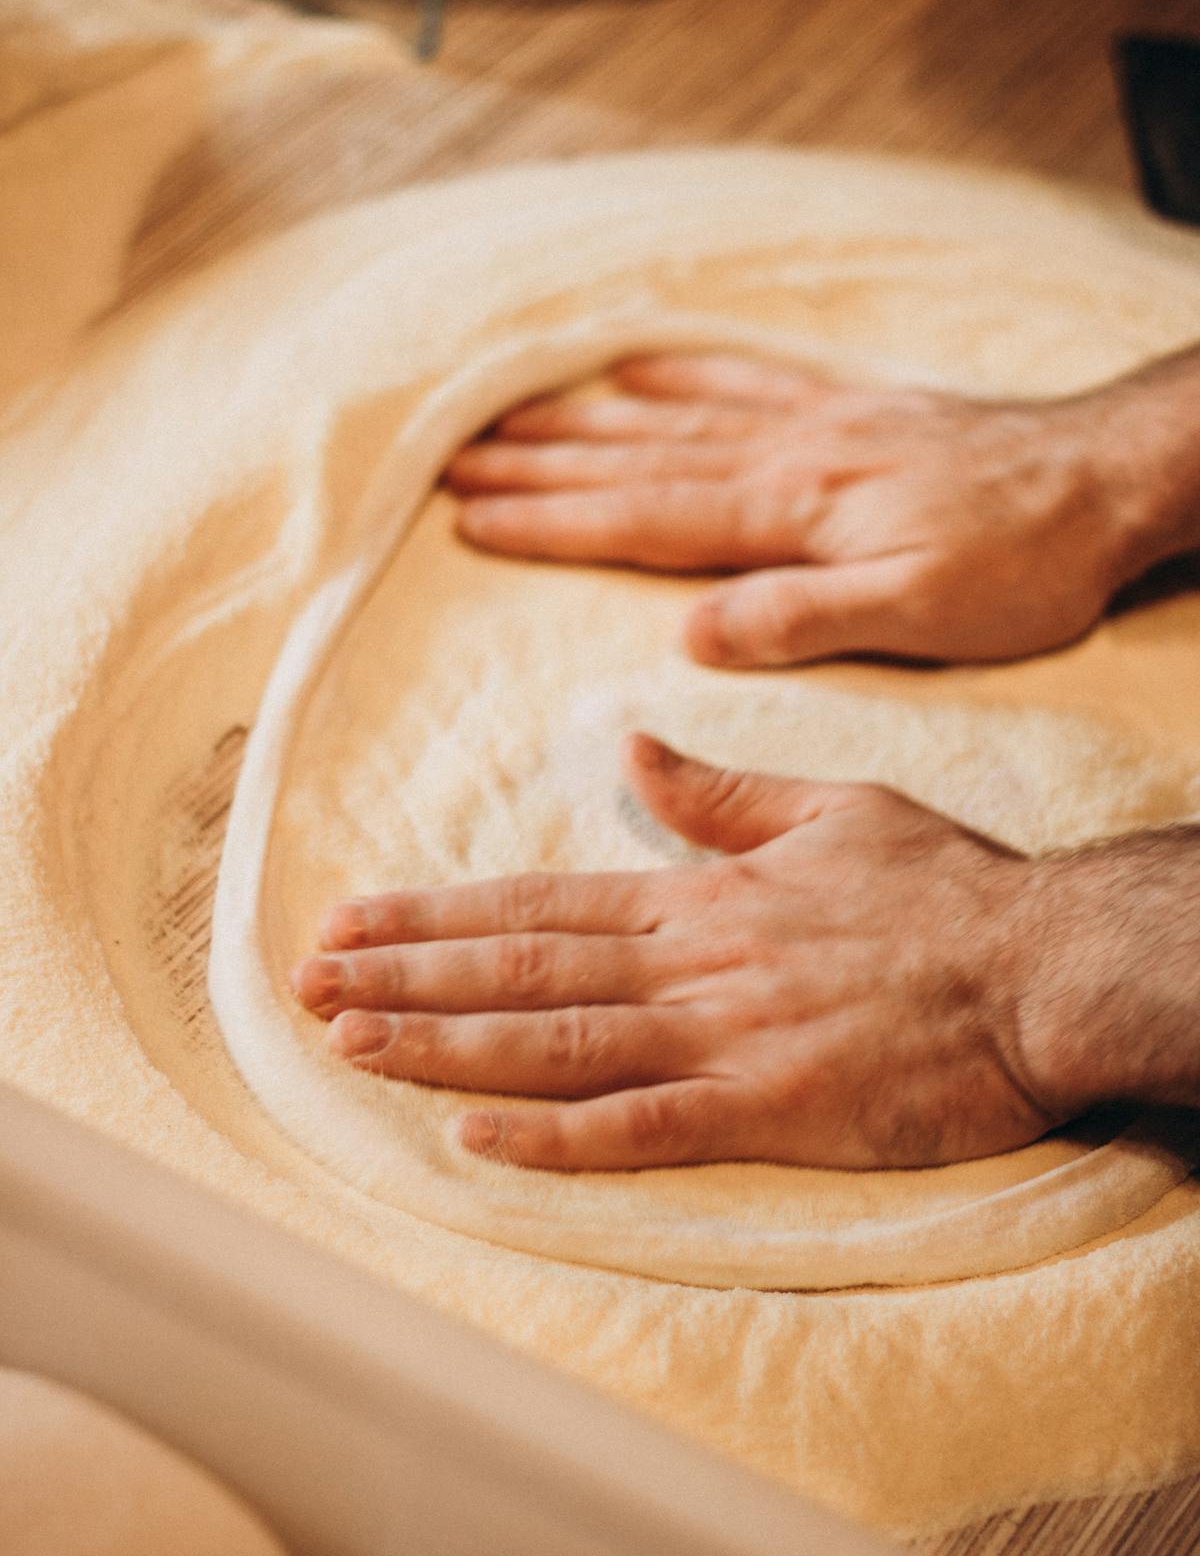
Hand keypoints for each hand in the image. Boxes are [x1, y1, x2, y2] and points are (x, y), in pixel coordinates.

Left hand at [293, 735, 1059, 1171]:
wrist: (1044, 967)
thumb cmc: (946, 891)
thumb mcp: (832, 807)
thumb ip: (723, 793)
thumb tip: (635, 753)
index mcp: (701, 893)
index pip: (540, 902)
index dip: (437, 912)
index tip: (353, 914)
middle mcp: (691, 961)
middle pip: (522, 969)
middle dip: (405, 975)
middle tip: (304, 980)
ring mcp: (725, 1037)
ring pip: (556, 1043)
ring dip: (443, 1045)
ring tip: (346, 1043)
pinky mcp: (770, 1109)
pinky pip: (643, 1128)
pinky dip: (553, 1135)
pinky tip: (471, 1138)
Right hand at [443, 349, 1182, 666]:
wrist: (1102, 476)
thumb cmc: (1018, 563)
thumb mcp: (919, 615)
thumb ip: (800, 620)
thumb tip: (691, 637)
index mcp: (787, 510)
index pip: (644, 518)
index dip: (552, 522)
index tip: (472, 518)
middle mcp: (783, 453)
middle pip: (636, 458)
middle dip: (540, 464)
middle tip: (455, 461)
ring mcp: (812, 422)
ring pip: (673, 415)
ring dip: (586, 419)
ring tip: (511, 413)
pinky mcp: (846, 410)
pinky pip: (743, 379)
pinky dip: (681, 370)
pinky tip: (640, 365)